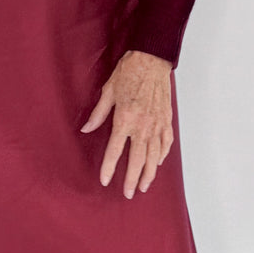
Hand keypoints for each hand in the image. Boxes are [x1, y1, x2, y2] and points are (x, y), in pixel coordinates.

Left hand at [80, 49, 174, 197]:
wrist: (152, 59)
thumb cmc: (129, 72)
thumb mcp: (108, 91)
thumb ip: (98, 114)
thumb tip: (86, 129)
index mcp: (125, 119)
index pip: (115, 151)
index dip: (109, 167)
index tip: (105, 180)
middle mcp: (142, 125)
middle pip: (137, 160)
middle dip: (132, 179)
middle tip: (128, 193)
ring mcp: (157, 124)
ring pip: (154, 155)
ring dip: (149, 173)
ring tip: (144, 186)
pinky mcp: (167, 119)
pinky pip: (166, 143)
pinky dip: (162, 155)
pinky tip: (157, 164)